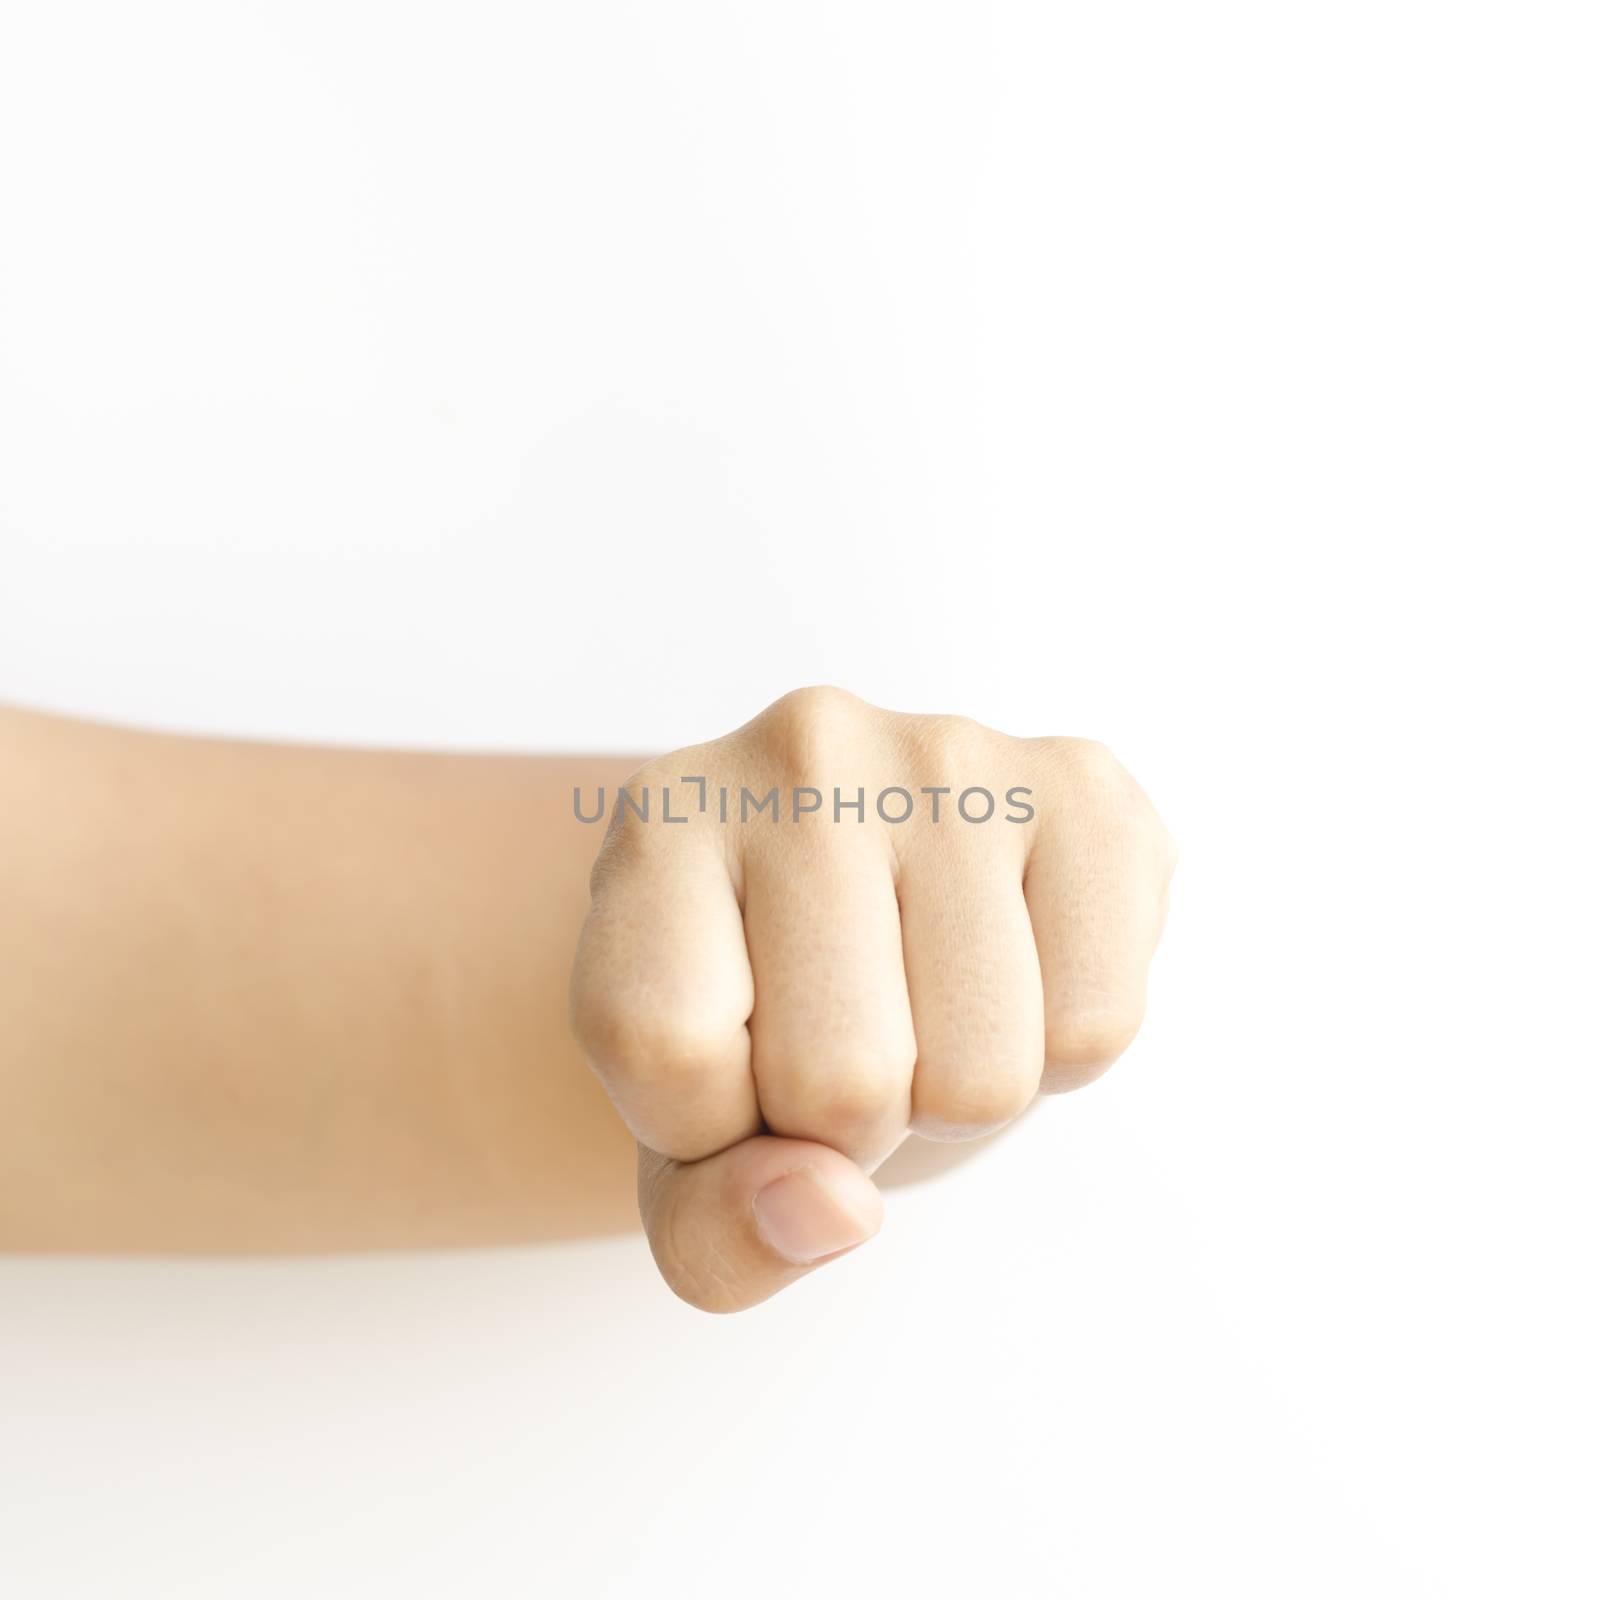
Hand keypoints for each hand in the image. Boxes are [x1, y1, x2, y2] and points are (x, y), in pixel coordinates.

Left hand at [570, 688, 1174, 1310]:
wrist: (872, 903)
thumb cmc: (763, 1019)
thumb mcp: (690, 1144)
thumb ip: (715, 1230)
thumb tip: (833, 1208)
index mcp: (662, 823)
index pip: (666, 1048)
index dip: (706, 1127)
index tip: (730, 1069)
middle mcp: (802, 754)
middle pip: (839, 1077)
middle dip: (850, 1125)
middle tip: (850, 1039)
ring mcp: (949, 756)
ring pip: (982, 1073)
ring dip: (956, 1097)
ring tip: (925, 1005)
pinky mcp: (1080, 784)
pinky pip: (1096, 1024)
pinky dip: (1057, 1055)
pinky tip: (1006, 972)